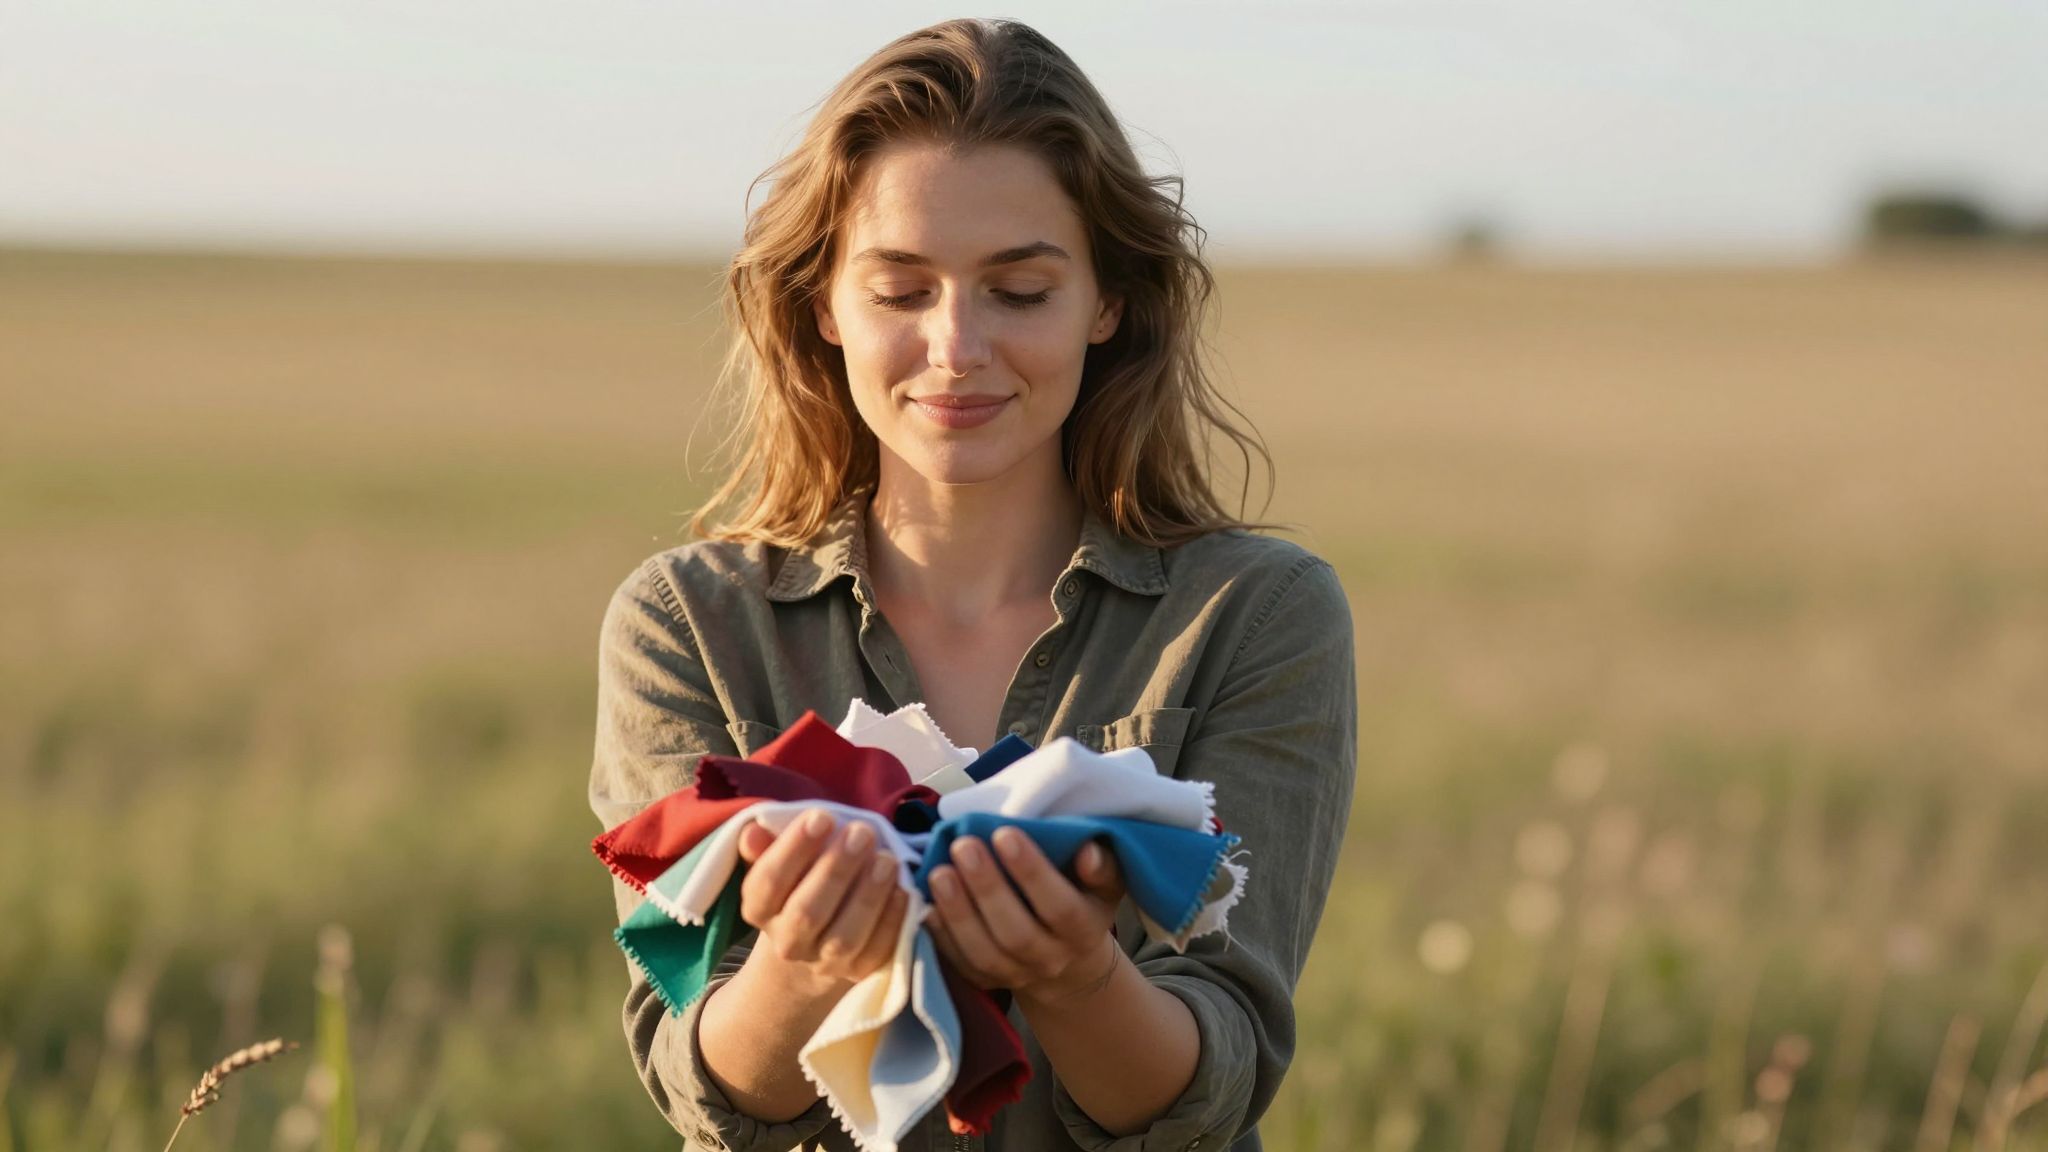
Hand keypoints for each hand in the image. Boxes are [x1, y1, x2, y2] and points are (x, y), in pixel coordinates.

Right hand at [732, 809, 910, 991]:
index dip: (793, 849)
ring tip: (888, 859)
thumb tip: (754, 831)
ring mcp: (824, 963)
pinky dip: (892, 921)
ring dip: (868, 897)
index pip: (769, 881)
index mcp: (758, 909)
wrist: (814, 946)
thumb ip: (767, 846)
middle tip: (862, 832)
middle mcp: (787, 941)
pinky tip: (904, 890)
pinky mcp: (859, 972)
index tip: (821, 816)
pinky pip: (877, 951)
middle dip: (836, 869)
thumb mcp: (779, 863)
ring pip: (844, 937)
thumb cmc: (799, 885)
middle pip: (807, 912)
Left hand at [925, 828, 1126, 1005]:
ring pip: (984, 952)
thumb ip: (1101, 866)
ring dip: (958, 912)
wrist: (1069, 961)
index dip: (1032, 873)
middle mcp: (1051, 959)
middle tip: (962, 845)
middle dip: (986, 888)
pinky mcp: (986, 981)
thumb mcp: (1104, 884)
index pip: (1059, 906)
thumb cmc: (1083, 901)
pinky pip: (960, 963)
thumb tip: (1087, 852)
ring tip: (939, 872)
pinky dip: (940, 936)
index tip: (1004, 833)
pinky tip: (926, 905)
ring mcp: (1016, 975)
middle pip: (1016, 933)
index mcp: (1084, 931)